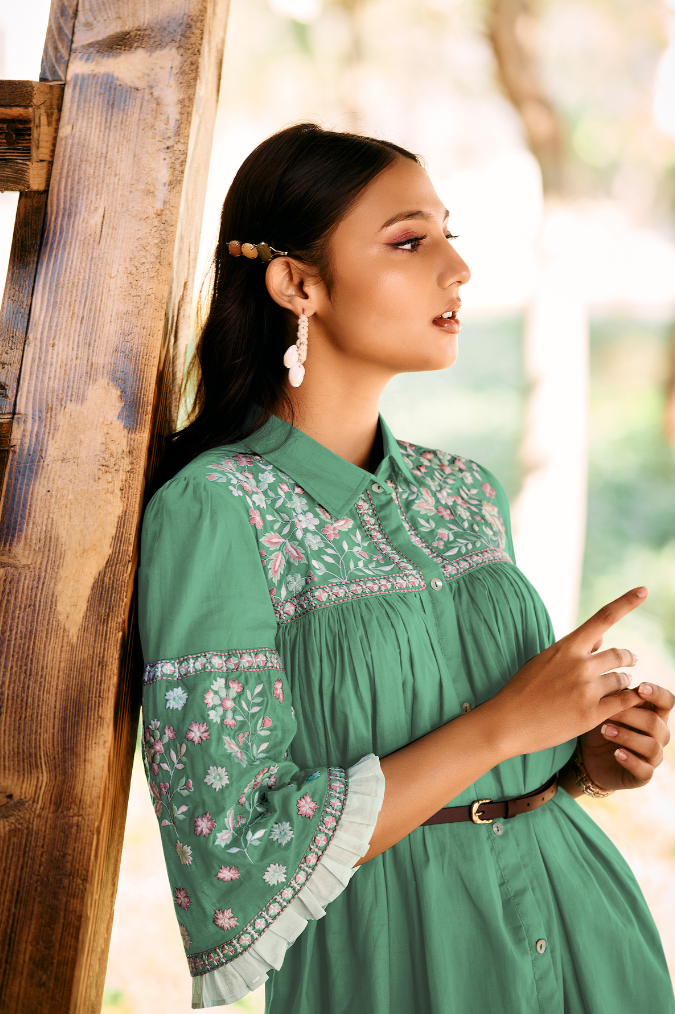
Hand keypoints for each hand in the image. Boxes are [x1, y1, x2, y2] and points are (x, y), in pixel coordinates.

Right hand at [486, 587, 646, 759]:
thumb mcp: (543, 661)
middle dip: (627, 658)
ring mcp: (587, 690)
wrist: (508, 722)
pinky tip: (629, 702)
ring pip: (622, 680)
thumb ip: (573, 650)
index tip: (644, 590)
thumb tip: (601, 639)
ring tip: (619, 685)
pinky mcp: (592, 714)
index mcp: (567, 647)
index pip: (602, 618)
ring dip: (623, 682)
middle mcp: (580, 665)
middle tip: (631, 660)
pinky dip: (630, 700)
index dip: (626, 602)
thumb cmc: (523, 690)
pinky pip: (625, 702)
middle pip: (619, 655)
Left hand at [579, 682, 673, 790]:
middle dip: (630, 715)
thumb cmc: (602, 724)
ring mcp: (653, 756)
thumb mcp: (605, 708)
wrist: (589, 757)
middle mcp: (659, 735)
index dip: (657, 693)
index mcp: (654, 714)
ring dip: (628, 736)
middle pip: (655, 722)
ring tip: (604, 730)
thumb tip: (615, 677)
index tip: (640, 687)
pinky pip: (645, 770)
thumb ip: (615, 695)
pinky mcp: (643, 775)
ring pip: (652, 746)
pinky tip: (617, 753)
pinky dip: (631, 761)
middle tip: (607, 713)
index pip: (667, 701)